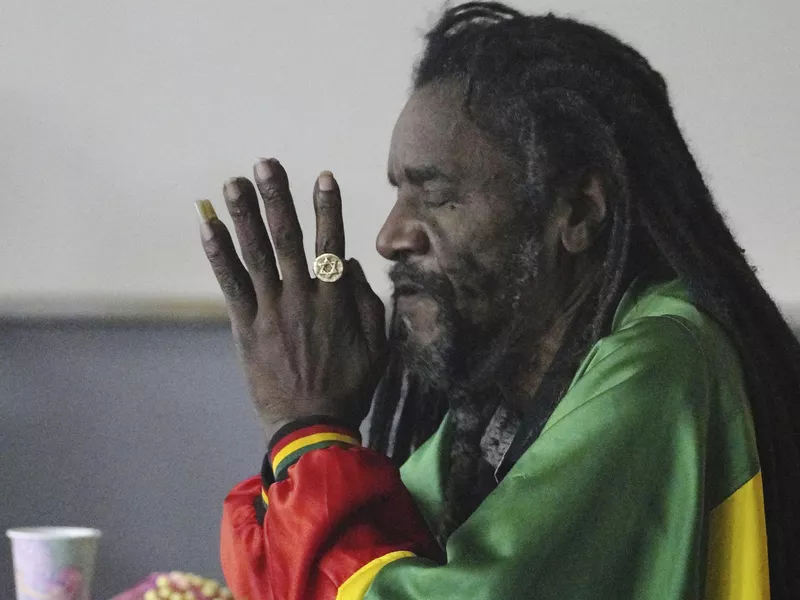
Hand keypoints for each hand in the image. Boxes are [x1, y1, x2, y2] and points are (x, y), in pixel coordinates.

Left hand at [196, 158, 387, 433]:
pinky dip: (219, 255)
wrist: (312, 424)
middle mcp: (302, 296)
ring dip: (244, 215)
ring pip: (256, 253)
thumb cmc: (350, 386)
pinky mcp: (247, 326)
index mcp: (335, 299)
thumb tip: (351, 263)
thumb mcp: (378, 346)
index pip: (332, 243)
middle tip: (265, 163)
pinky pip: (231, 284)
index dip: (328, 208)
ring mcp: (272, 309)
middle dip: (277, 197)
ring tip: (233, 183)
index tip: (322, 176)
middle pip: (288, 237)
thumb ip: (368, 301)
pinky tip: (208, 227)